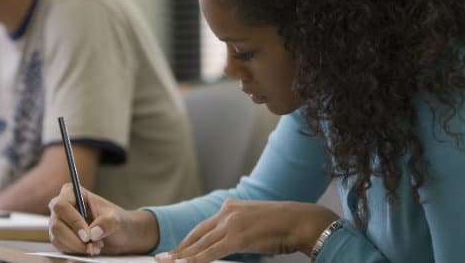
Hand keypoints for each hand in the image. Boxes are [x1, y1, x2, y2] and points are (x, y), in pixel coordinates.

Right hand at [48, 183, 157, 255]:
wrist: (119, 235)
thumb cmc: (116, 220)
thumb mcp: (116, 218)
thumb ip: (107, 222)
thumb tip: (93, 232)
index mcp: (72, 194)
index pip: (62, 206)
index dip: (73, 221)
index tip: (88, 235)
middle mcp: (61, 208)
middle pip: (56, 225)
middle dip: (74, 239)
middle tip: (91, 245)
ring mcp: (58, 223)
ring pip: (56, 239)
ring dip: (77, 247)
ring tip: (96, 247)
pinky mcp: (60, 238)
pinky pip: (61, 248)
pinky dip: (75, 252)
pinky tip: (90, 249)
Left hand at [154, 199, 338, 262]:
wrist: (302, 221)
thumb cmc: (284, 226)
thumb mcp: (255, 224)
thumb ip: (239, 230)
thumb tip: (228, 244)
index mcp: (231, 207)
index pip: (203, 227)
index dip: (188, 241)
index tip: (176, 251)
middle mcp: (228, 212)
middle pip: (197, 234)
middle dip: (180, 248)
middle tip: (163, 258)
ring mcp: (231, 224)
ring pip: (201, 244)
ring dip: (183, 256)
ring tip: (167, 262)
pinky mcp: (237, 237)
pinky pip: (211, 252)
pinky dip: (197, 260)